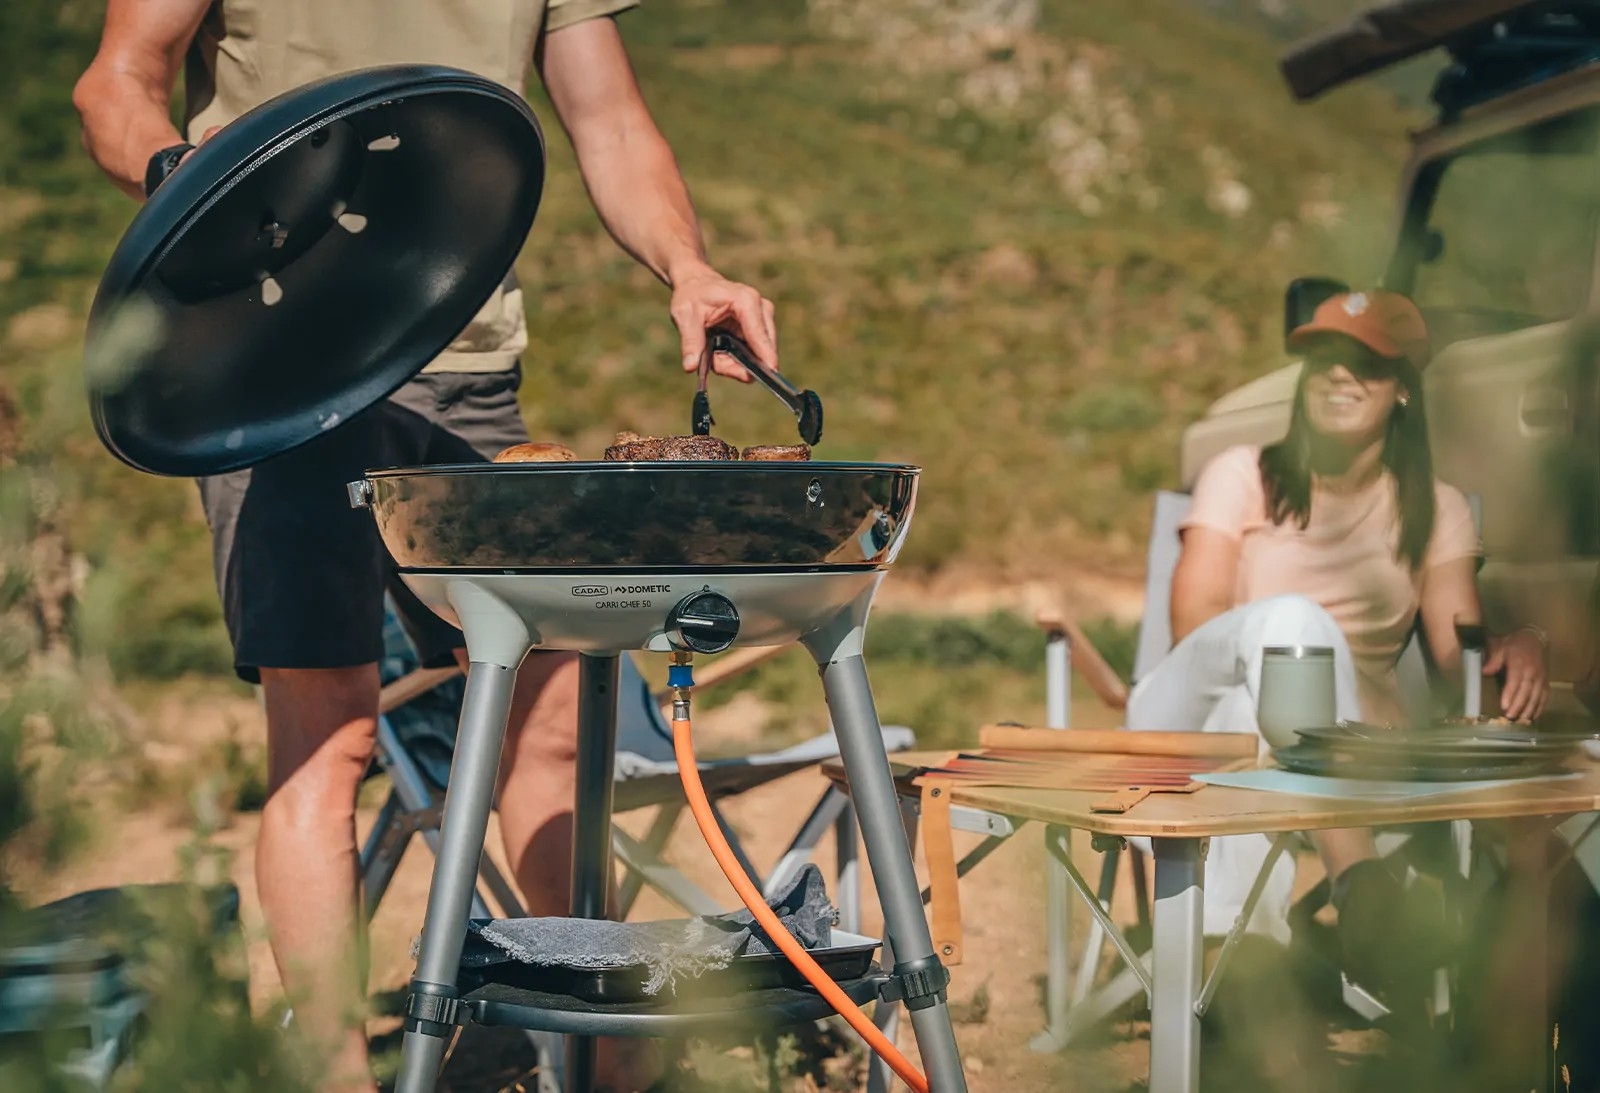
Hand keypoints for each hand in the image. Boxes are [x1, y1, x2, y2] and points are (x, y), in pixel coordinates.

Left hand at [669, 262, 776, 383]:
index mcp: (745, 301)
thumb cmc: (691, 296)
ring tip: (714, 352)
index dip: (764, 358)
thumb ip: (690, 342)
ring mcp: (765, 317)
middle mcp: (761, 307)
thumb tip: (690, 366)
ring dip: (737, 361)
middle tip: (715, 364)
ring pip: (760, 354)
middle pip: (763, 349)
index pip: (759, 335)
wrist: (697, 283)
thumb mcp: (684, 316)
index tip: (769, 378)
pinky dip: (738, 358)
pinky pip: (755, 353)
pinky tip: (722, 350)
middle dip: (740, 364)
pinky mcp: (763, 326)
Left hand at [1484, 629, 1548, 720]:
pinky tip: (1534, 717)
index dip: (1510, 694)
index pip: (1515, 681)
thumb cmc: (1513, 644)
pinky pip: (1544, 696)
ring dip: (1529, 709)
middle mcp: (1532, 672)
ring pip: (1536, 696)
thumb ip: (1494, 660)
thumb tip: (1485, 672)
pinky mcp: (1546, 682)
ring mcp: (1541, 678)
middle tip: (1510, 717)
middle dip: (1518, 706)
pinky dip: (1540, 707)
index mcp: (1520, 664)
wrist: (1533, 639)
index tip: (1504, 706)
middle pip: (1526, 692)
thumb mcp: (1500, 647)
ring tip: (1521, 721)